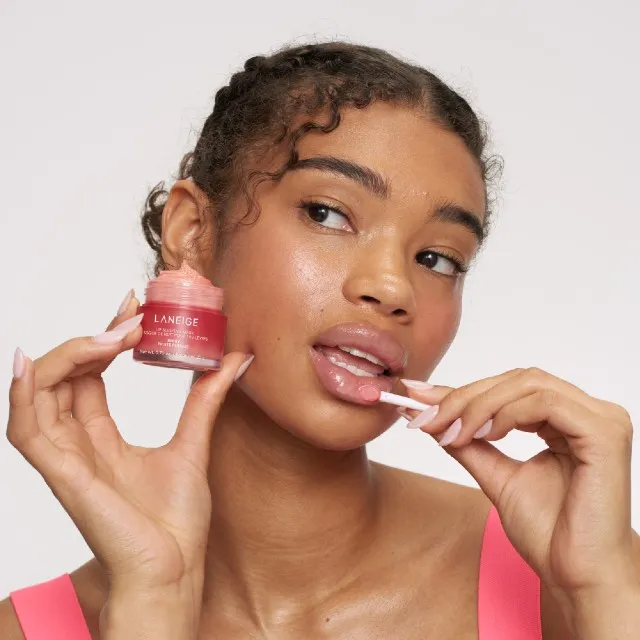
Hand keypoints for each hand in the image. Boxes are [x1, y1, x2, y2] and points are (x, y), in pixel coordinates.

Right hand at [7, 292, 251, 600]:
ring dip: (69, 356)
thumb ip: (206, 398)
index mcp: (101, 438)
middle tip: (130, 314)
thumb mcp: (193, 442)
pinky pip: (26, 431)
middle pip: (65, 377)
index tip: (134, 305)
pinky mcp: (63, 476)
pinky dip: (23, 395)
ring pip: (40, 394)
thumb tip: (235, 358)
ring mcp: (66, 459)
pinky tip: (33, 363)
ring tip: (109, 335)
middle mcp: (78, 444)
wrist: (176, 570)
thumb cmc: (175, 521)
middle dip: (92, 338)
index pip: (90, 376)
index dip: (106, 337)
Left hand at [401, 368, 636, 603]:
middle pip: (516, 379)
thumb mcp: (496, 475)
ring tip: (456, 433)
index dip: (461, 390)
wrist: (576, 576)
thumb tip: (429, 414)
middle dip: (465, 396)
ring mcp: (601, 419)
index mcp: (566, 419)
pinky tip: (486, 434)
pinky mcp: (604, 433)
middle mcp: (586, 412)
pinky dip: (507, 413)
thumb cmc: (549, 532)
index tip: (418, 399)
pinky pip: (546, 403)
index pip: (510, 387)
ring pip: (527, 384)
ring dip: (480, 405)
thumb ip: (468, 442)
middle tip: (429, 417)